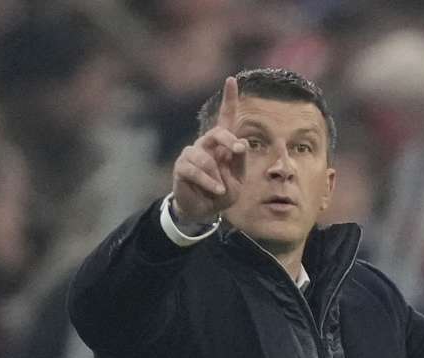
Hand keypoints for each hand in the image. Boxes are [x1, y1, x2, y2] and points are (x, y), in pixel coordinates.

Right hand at [171, 76, 246, 224]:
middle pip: (218, 132)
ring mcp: (192, 154)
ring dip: (217, 175)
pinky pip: (195, 170)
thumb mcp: (238, 179)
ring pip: (206, 157)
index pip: (226, 117)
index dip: (229, 99)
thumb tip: (241, 143)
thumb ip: (240, 162)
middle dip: (229, 141)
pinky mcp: (182, 167)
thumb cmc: (223, 192)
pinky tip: (215, 190)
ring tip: (221, 189)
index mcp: (223, 144)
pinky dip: (208, 181)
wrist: (204, 210)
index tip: (232, 80)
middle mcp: (206, 144)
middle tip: (238, 151)